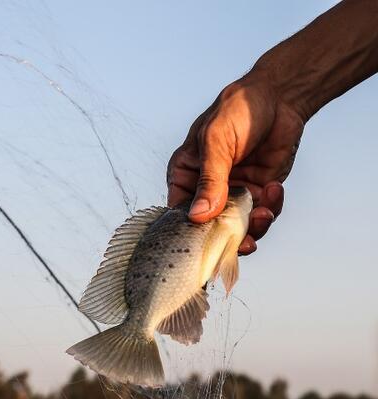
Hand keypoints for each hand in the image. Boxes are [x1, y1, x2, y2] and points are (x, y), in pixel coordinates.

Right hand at [166, 76, 304, 254]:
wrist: (279, 96)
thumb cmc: (237, 109)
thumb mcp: (216, 142)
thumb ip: (210, 180)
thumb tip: (199, 215)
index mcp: (185, 176)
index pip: (180, 212)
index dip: (192, 230)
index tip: (207, 241)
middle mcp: (207, 189)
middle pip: (211, 226)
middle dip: (229, 235)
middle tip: (245, 240)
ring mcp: (234, 192)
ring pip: (239, 226)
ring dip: (255, 225)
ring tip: (265, 212)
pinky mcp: (259, 192)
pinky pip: (264, 213)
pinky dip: (272, 208)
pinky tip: (276, 189)